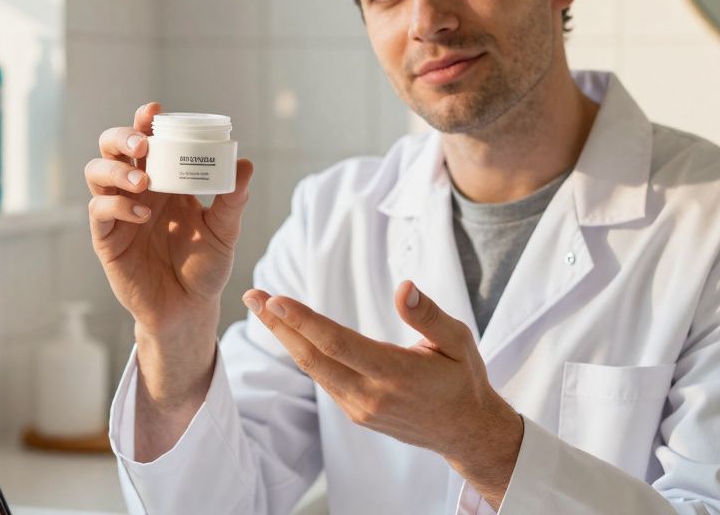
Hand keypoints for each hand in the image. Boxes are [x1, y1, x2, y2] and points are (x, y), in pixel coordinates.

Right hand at [87, 102, 253, 338]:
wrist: (189, 309)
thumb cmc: (205, 266)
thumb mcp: (224, 231)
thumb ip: (232, 200)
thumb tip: (244, 164)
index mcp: (163, 179)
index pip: (146, 140)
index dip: (143, 121)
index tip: (154, 110)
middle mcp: (136, 190)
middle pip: (111, 149)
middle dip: (121, 138)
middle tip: (142, 144)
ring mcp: (119, 213)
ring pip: (96, 173)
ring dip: (116, 170)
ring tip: (143, 182)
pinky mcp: (107, 239)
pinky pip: (100, 211)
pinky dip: (118, 206)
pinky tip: (142, 214)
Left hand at [243, 280, 523, 508]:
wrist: (465, 431)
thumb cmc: (462, 378)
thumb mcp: (458, 341)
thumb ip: (428, 315)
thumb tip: (403, 288)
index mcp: (396, 374)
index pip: (338, 344)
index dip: (303, 321)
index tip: (276, 300)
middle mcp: (371, 396)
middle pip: (313, 357)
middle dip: (279, 325)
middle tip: (253, 295)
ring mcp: (360, 409)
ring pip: (314, 369)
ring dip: (286, 338)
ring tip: (264, 308)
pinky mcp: (356, 414)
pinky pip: (324, 379)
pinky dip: (304, 354)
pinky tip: (290, 332)